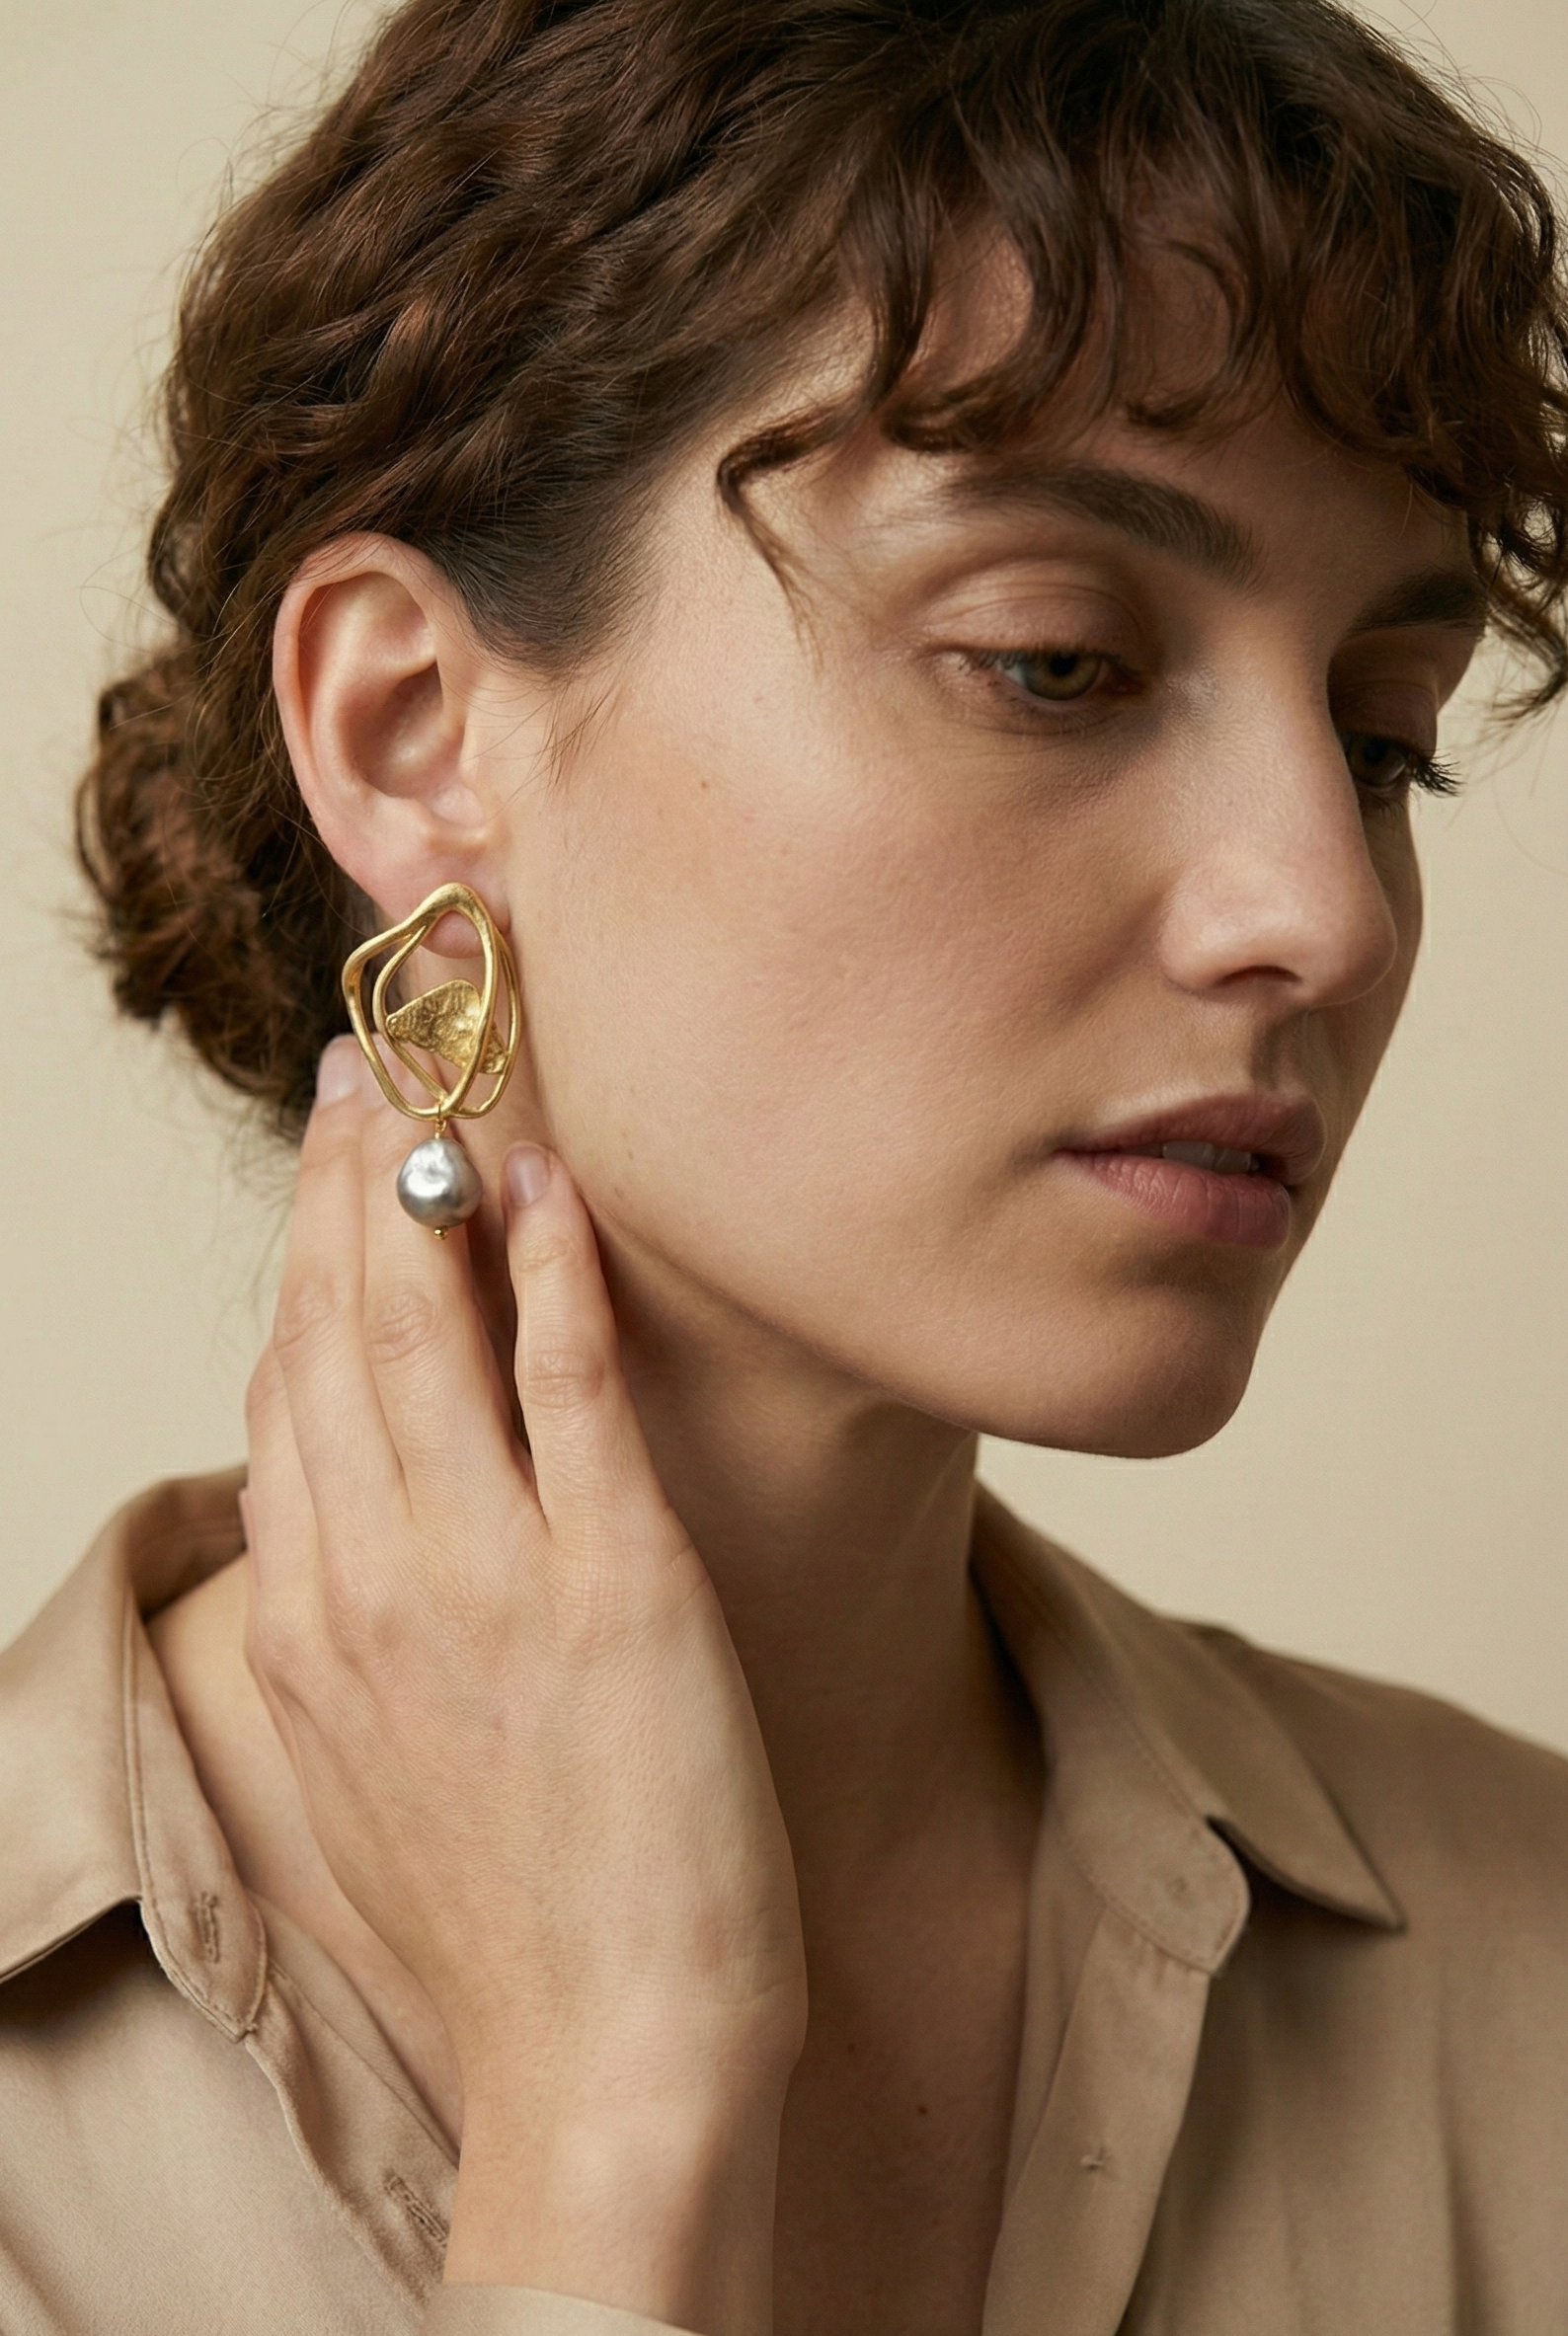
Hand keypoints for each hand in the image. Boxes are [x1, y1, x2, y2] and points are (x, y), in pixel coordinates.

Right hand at [245, 1038, 804, 2331]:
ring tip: (449, 1088)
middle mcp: (375, 1579)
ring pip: (428, 1336)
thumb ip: (348, 1639)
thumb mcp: (373, 1775)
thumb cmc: (508, 1930)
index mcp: (313, 1623)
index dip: (306, 1267)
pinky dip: (558, 1277)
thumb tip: (343, 1539)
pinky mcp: (617, 1584)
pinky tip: (556, 1190)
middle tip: (368, 1076)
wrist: (608, 2063)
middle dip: (347, 1189)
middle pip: (338, 1336)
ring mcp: (489, 1575)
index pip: (290, 1395)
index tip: (328, 1176)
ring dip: (432, 1192)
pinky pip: (572, 1391)